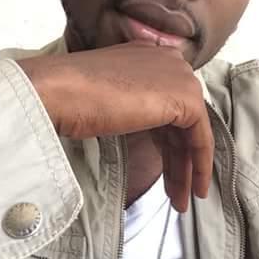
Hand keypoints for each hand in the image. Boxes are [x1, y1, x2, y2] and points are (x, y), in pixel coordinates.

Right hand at [17, 42, 213, 211]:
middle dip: (179, 161)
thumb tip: (143, 127)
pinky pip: (201, 136)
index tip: (167, 172)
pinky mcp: (186, 97)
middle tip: (176, 193)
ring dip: (187, 169)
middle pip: (181, 121)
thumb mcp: (110, 100)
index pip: (167, 106)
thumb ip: (133, 106)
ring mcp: (180, 77)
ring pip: (192, 131)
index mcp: (149, 57)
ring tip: (180, 201)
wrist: (58, 93)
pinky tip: (193, 188)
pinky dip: (199, 164)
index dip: (169, 143)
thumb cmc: (69, 98)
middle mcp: (170, 61)